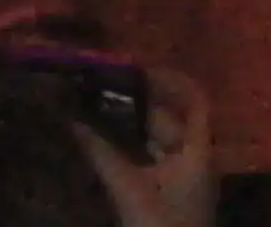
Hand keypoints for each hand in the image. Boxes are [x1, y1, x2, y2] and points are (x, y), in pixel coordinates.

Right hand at [75, 67, 213, 226]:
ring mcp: (187, 181)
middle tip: (102, 92)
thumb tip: (72, 118)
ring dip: (132, 128)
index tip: (136, 71)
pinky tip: (106, 147)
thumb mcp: (128, 189)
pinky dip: (134, 151)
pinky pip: (155, 163)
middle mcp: (198, 161)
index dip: (170, 80)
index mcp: (198, 152)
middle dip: (138, 105)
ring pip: (161, 142)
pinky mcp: (174, 198)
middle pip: (172, 120)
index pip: (195, 100)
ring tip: (97, 113)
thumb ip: (101, 151)